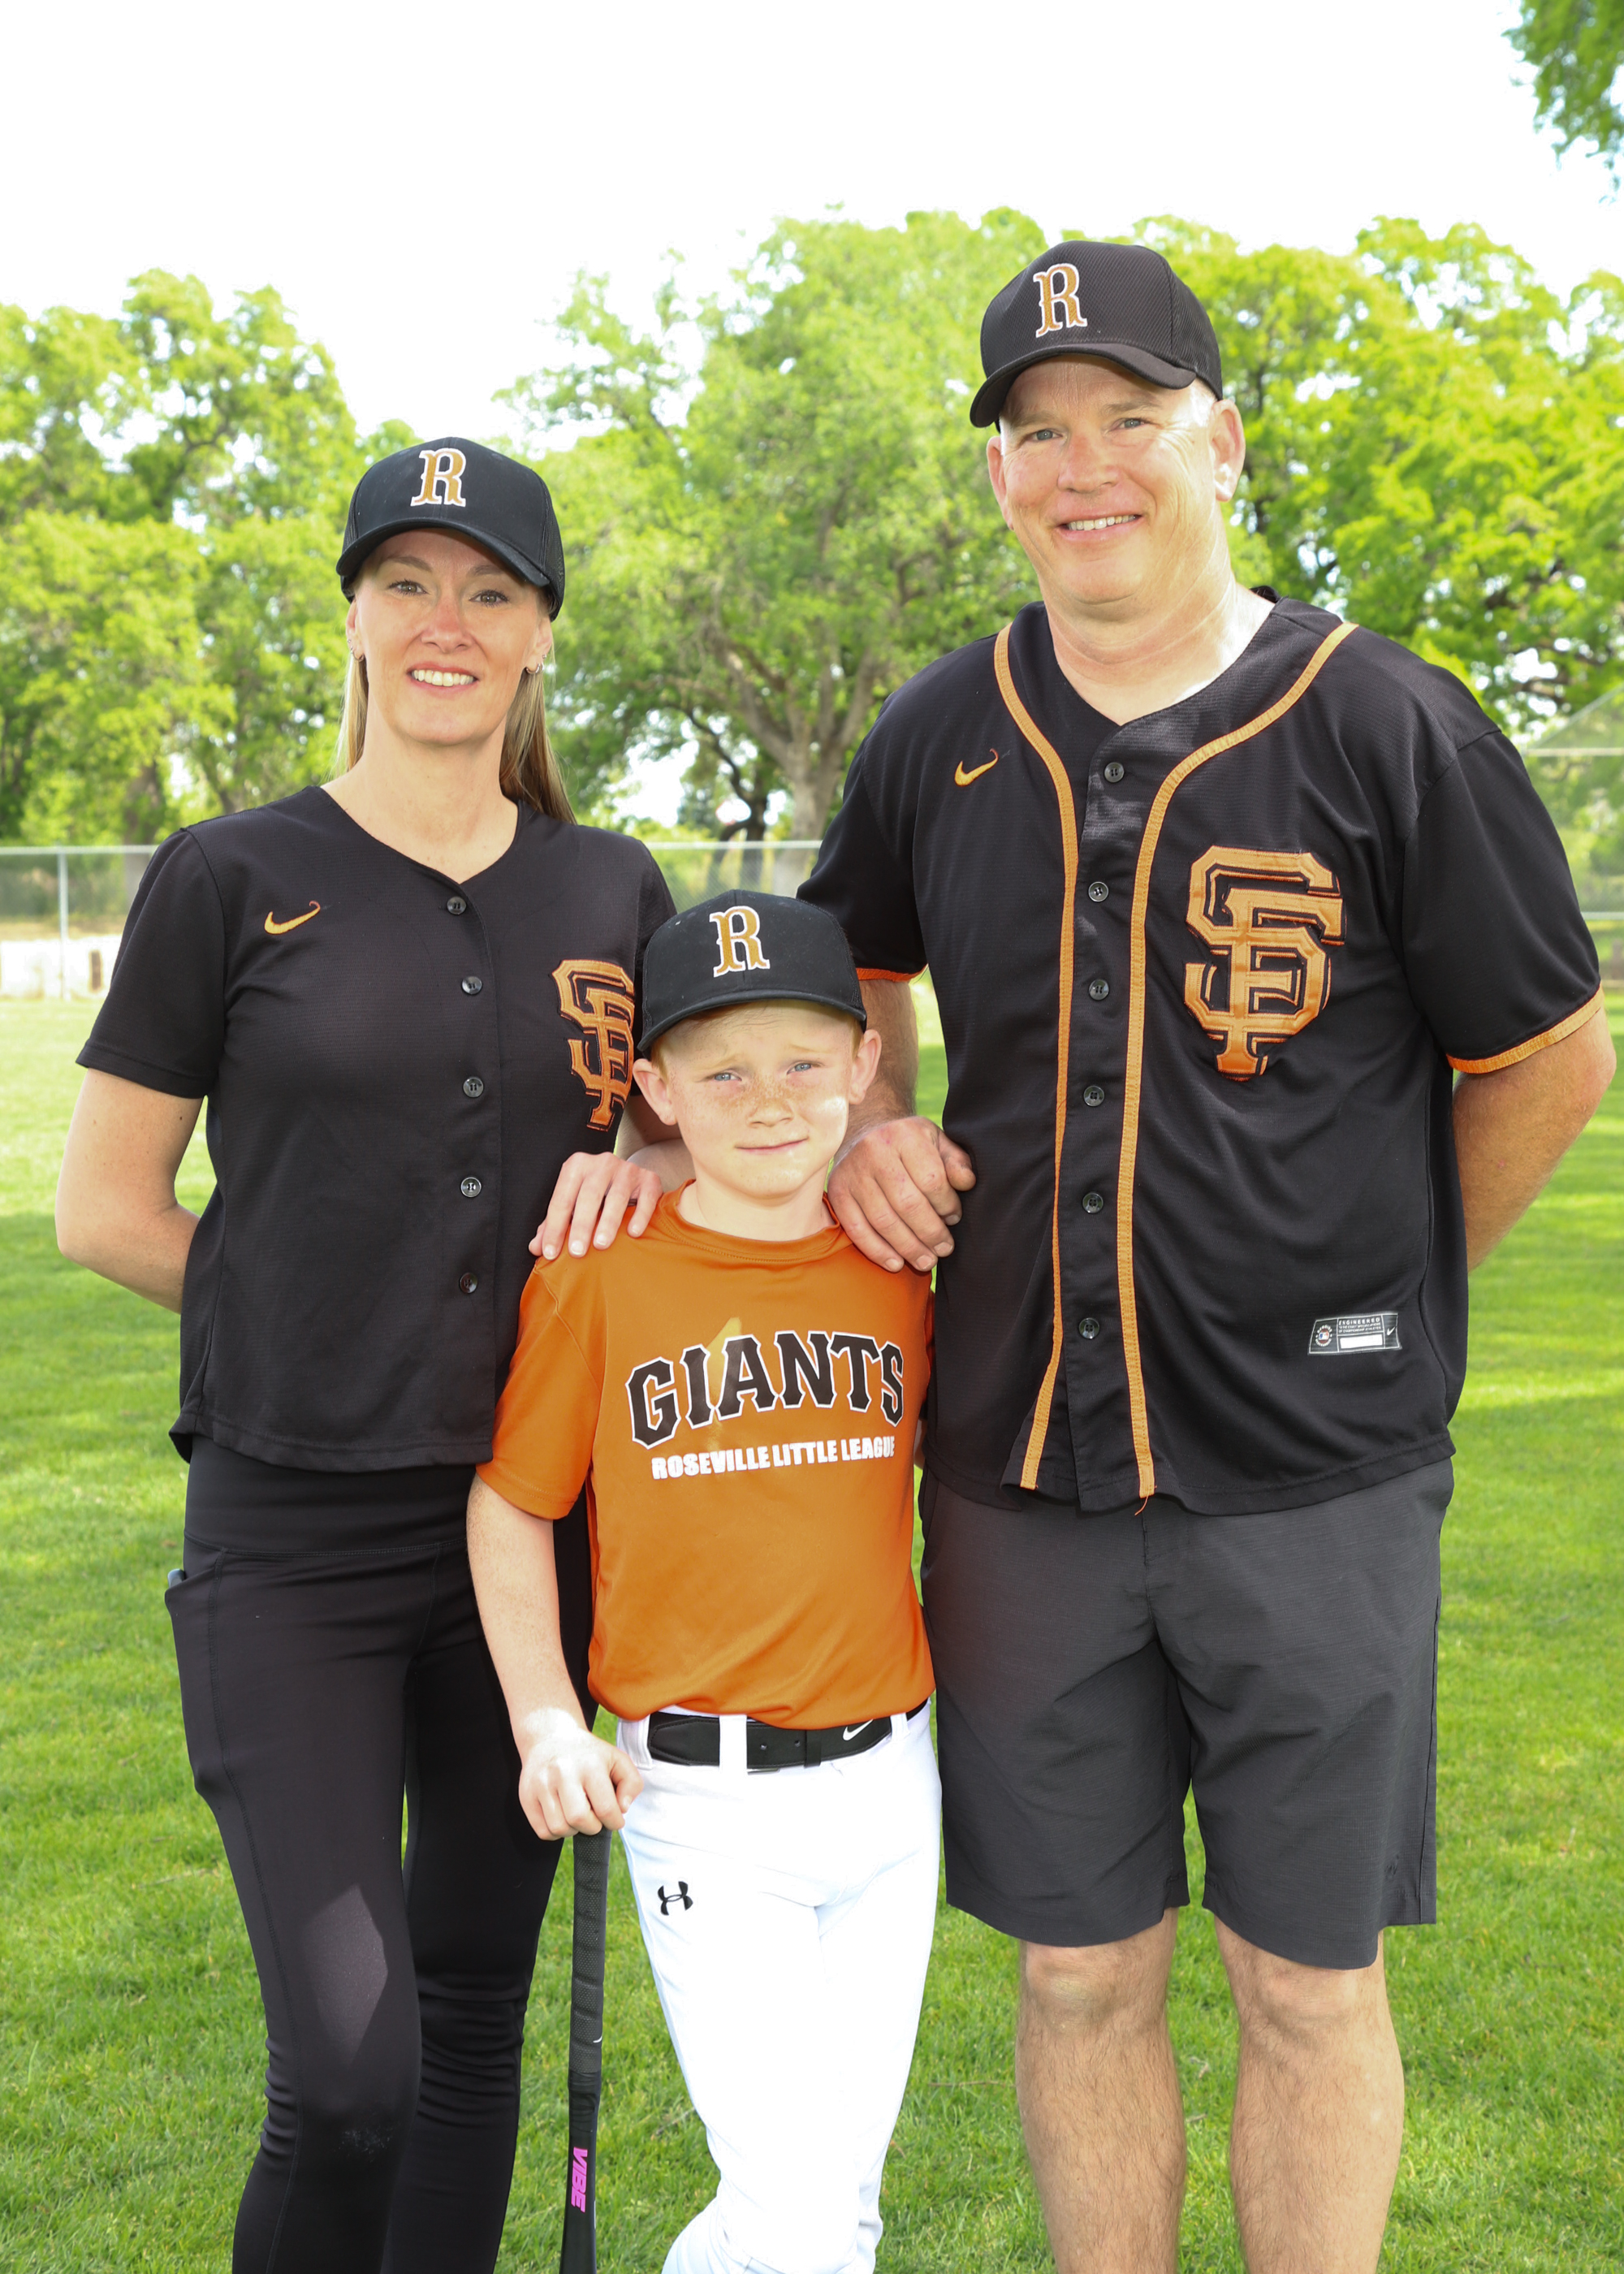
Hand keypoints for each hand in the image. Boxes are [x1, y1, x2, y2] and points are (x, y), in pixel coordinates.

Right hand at [515, 1707, 643, 1838]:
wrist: (551, 1737)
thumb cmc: (588, 1754)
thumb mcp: (617, 1759)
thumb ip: (631, 1784)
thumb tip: (621, 1809)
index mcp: (590, 1764)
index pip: (606, 1809)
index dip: (615, 1822)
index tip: (614, 1819)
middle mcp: (563, 1773)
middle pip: (579, 1820)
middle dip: (592, 1826)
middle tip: (594, 1816)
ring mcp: (541, 1785)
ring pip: (559, 1829)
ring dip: (573, 1830)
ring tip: (577, 1813)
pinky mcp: (526, 1796)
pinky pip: (543, 1831)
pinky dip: (556, 1832)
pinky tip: (562, 1815)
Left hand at [533, 1149, 665, 1260]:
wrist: (630, 1177)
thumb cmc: (596, 1195)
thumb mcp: (573, 1204)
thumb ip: (554, 1224)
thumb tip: (535, 1247)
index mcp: (577, 1166)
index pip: (561, 1200)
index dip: (554, 1227)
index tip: (550, 1252)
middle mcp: (602, 1163)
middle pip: (588, 1196)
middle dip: (580, 1225)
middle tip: (577, 1252)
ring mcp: (627, 1169)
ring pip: (617, 1196)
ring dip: (608, 1222)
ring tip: (601, 1245)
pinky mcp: (649, 1179)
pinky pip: (646, 1197)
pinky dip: (640, 1215)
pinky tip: (633, 1233)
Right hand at [827, 1116, 975, 1272]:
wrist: (865, 1131)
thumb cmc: (910, 1143)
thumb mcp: (937, 1141)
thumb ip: (956, 1162)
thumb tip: (967, 1183)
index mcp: (905, 1136)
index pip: (931, 1180)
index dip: (947, 1205)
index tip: (954, 1218)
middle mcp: (875, 1151)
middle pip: (907, 1203)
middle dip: (930, 1233)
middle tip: (944, 1249)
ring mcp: (852, 1172)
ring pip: (883, 1220)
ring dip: (908, 1248)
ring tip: (926, 1262)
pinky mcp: (837, 1192)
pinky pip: (856, 1229)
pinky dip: (877, 1250)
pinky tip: (896, 1263)